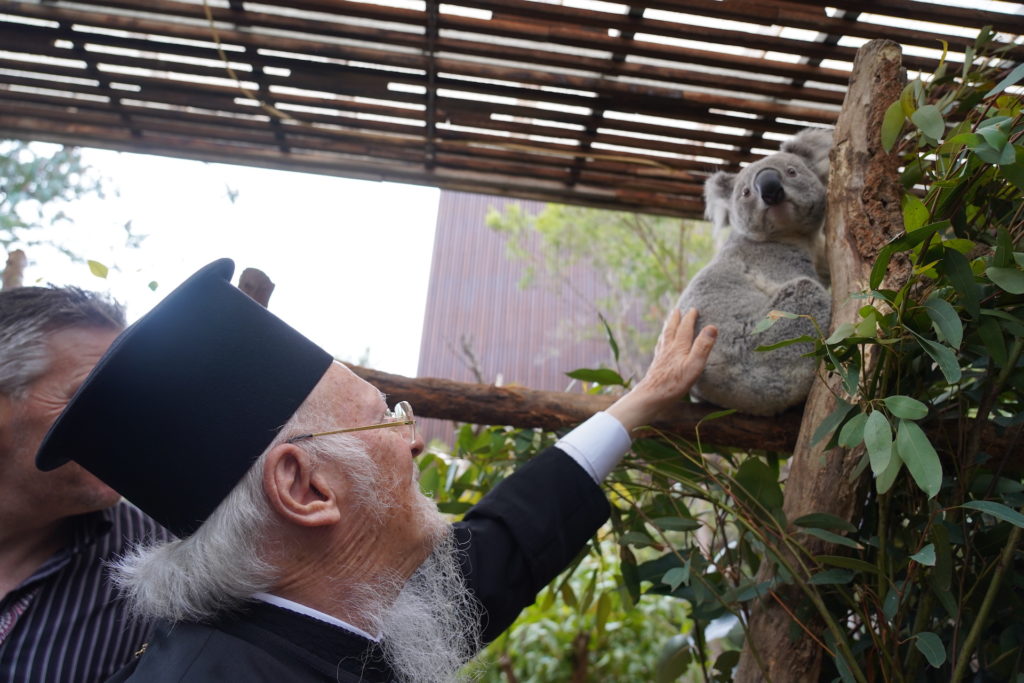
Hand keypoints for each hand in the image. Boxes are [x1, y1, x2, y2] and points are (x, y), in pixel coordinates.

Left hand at [605, 308, 716, 433]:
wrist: (651, 396)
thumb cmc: (675, 383)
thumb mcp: (694, 365)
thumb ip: (703, 346)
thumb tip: (712, 326)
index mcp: (678, 347)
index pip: (685, 328)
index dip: (689, 318)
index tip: (693, 309)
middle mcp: (667, 349)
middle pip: (671, 329)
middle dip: (675, 319)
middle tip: (677, 310)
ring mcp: (660, 357)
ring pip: (664, 338)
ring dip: (667, 328)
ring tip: (668, 323)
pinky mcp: (656, 366)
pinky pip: (659, 348)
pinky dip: (661, 342)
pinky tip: (661, 346)